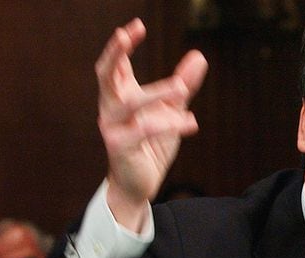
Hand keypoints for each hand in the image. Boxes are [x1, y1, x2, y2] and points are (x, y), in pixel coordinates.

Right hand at [96, 18, 207, 230]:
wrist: (138, 184)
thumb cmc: (150, 145)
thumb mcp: (171, 111)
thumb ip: (182, 85)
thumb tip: (199, 56)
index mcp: (119, 96)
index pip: (115, 65)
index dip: (121, 45)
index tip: (136, 26)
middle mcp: (110, 108)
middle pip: (105, 74)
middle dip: (115, 53)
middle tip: (126, 33)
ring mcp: (112, 127)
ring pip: (128, 103)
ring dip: (155, 92)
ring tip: (181, 88)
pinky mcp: (120, 147)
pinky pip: (143, 130)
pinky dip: (167, 124)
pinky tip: (190, 122)